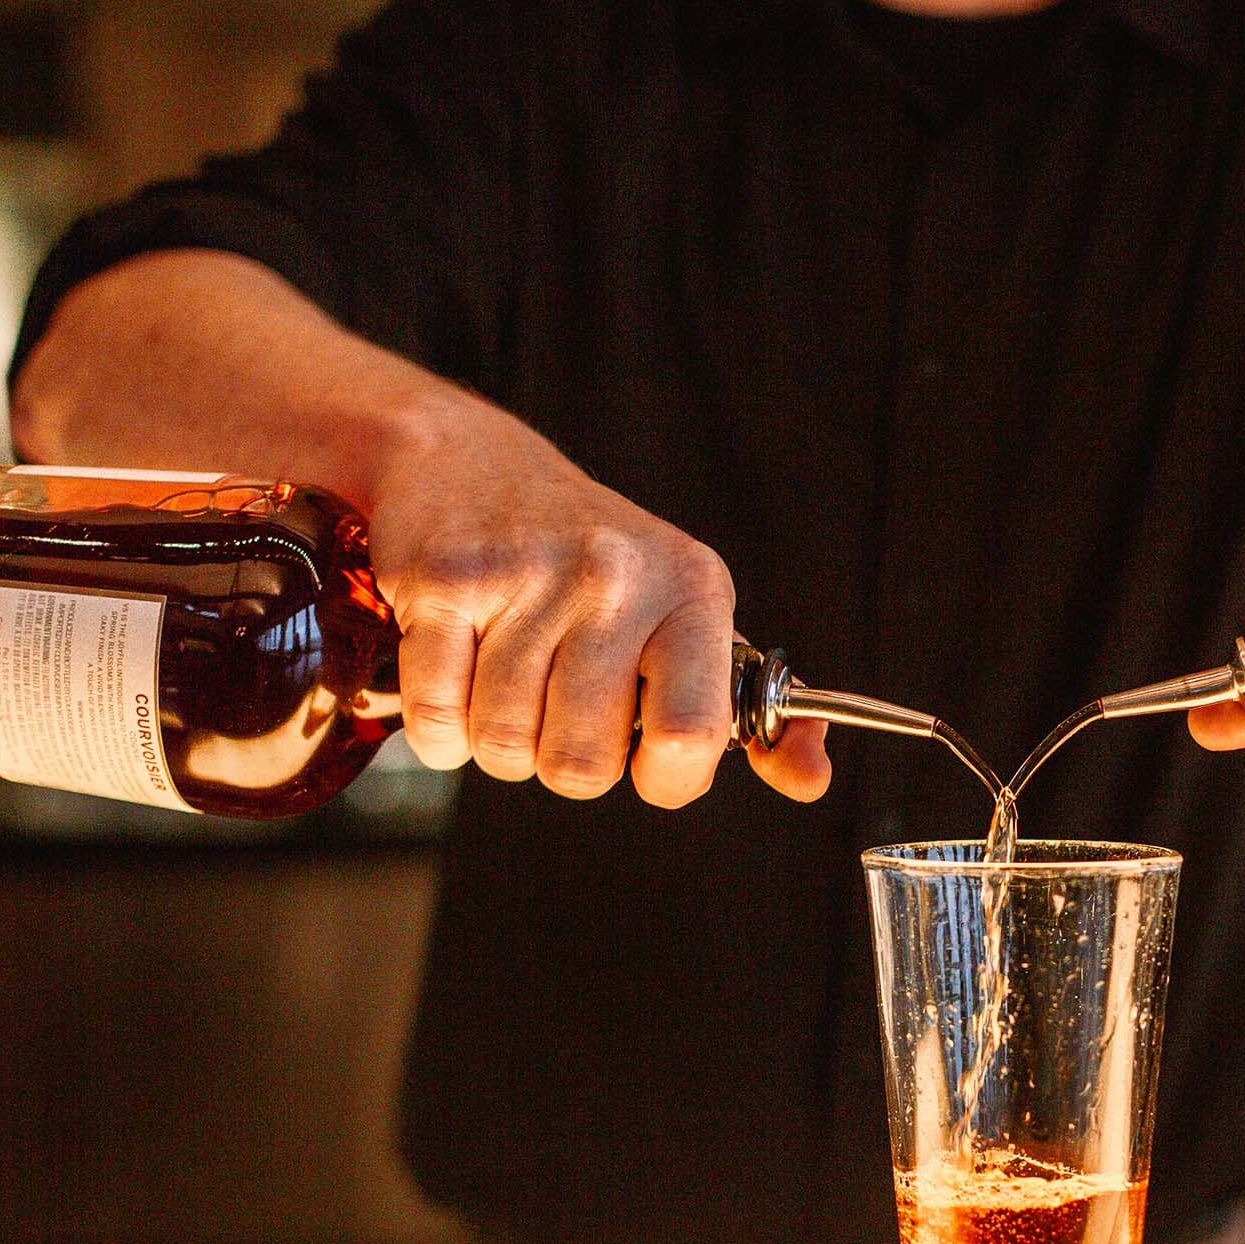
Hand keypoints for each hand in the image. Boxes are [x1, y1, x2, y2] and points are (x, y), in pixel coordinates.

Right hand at [363, 396, 828, 802]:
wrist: (472, 463)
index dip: (667, 778)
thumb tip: (808, 780)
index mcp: (693, 591)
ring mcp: (527, 574)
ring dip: (498, 741)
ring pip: (503, 745)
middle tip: (561, 706)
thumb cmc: (595, 569)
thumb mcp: (688, 619)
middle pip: (581, 762)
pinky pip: (435, 719)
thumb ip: (748, 712)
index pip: (692, 735)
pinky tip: (458, 674)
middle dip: (564, 760)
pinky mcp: (445, 581)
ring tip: (510, 677)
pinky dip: (440, 728)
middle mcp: (617, 577)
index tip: (650, 759)